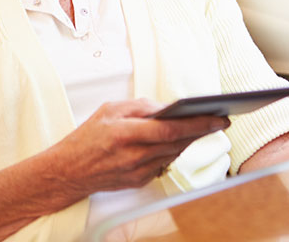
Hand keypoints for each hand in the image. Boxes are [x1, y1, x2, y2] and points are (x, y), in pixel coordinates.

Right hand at [47, 98, 229, 195]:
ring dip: (190, 140)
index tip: (219, 117)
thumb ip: (140, 106)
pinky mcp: (140, 182)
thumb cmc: (87, 137)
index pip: (172, 129)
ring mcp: (138, 172)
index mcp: (126, 134)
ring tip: (204, 126)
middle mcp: (134, 156)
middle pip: (179, 143)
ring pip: (175, 154)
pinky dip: (173, 151)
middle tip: (220, 120)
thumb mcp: (110, 110)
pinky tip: (180, 141)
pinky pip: (164, 164)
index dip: (199, 124)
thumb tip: (168, 107)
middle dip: (202, 131)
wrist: (68, 172)